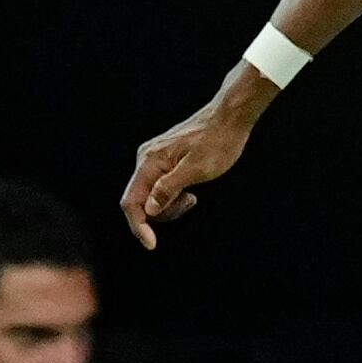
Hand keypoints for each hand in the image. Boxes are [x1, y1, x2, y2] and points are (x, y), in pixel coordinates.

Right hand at [120, 82, 268, 248]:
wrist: (229, 117)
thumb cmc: (217, 142)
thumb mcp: (196, 170)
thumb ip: (169, 190)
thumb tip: (148, 210)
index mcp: (150, 162)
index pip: (132, 202)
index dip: (139, 226)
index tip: (151, 245)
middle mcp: (147, 159)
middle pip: (141, 201)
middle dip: (163, 212)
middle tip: (191, 201)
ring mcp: (155, 158)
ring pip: (153, 195)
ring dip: (171, 204)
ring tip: (194, 195)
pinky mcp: (164, 159)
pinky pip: (162, 186)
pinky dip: (175, 194)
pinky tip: (192, 188)